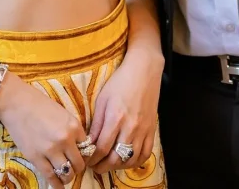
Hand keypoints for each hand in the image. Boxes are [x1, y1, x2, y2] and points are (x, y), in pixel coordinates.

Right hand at [0, 71, 87, 187]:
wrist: (16, 102)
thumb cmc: (39, 104)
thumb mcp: (62, 113)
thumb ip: (71, 130)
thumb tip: (78, 147)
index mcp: (74, 126)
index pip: (87, 148)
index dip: (84, 154)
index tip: (80, 156)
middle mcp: (65, 139)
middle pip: (79, 163)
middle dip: (77, 167)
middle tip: (72, 166)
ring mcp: (51, 150)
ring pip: (67, 173)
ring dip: (68, 176)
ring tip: (65, 175)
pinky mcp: (36, 158)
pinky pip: (51, 178)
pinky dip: (57, 184)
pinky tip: (58, 185)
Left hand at [88, 49, 162, 174]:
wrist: (144, 70)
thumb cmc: (120, 81)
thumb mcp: (102, 99)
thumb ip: (97, 123)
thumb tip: (89, 142)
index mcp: (115, 118)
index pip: (102, 148)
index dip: (93, 158)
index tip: (87, 160)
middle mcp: (130, 127)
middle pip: (116, 158)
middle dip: (103, 166)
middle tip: (95, 166)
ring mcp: (143, 130)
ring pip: (131, 160)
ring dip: (118, 166)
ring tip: (109, 164)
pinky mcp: (152, 130)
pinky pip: (145, 154)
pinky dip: (135, 162)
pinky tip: (127, 161)